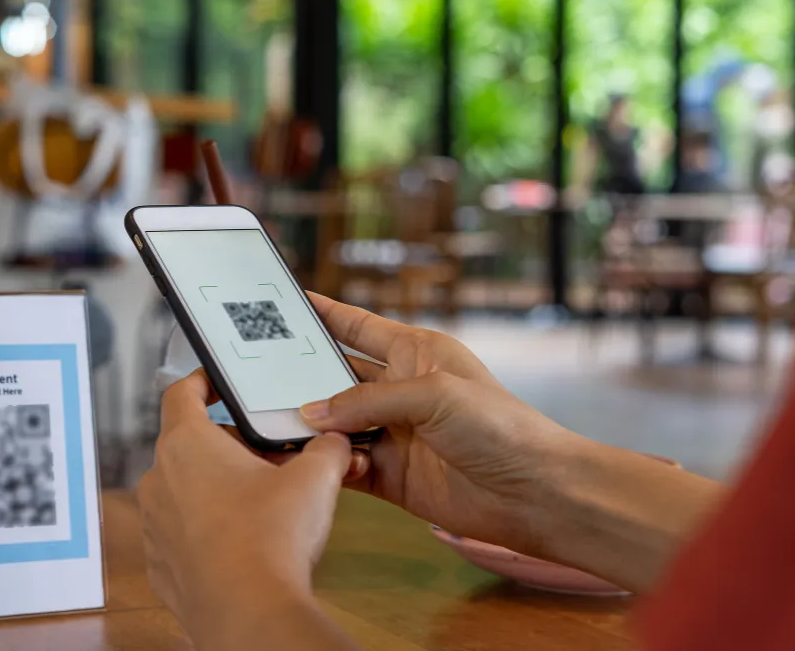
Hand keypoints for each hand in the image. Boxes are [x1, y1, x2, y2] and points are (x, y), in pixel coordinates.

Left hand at [138, 370, 356, 648]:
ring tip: (260, 503)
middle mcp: (159, 479)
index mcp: (187, 444)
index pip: (181, 394)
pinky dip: (207, 532)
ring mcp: (155, 525)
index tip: (216, 382)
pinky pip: (182, 535)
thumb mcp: (314, 479)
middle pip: (190, 446)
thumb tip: (337, 443)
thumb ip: (327, 449)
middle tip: (268, 457)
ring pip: (184, 491)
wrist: (249, 611)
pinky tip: (243, 543)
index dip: (201, 382)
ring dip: (216, 491)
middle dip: (229, 448)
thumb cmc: (270, 539)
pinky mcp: (160, 564)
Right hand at [301, 293, 580, 557]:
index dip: (322, 313)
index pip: (356, 326)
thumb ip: (368, 401)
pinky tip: (316, 466)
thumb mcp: (434, 395)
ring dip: (311, 427)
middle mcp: (399, 390)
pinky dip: (328, 467)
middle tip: (259, 375)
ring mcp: (394, 434)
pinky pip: (346, 467)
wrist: (535, 493)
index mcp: (415, 353)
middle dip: (302, 377)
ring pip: (335, 426)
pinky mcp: (392, 476)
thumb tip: (313, 413)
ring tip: (277, 425)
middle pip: (335, 377)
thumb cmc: (501, 426)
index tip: (283, 301)